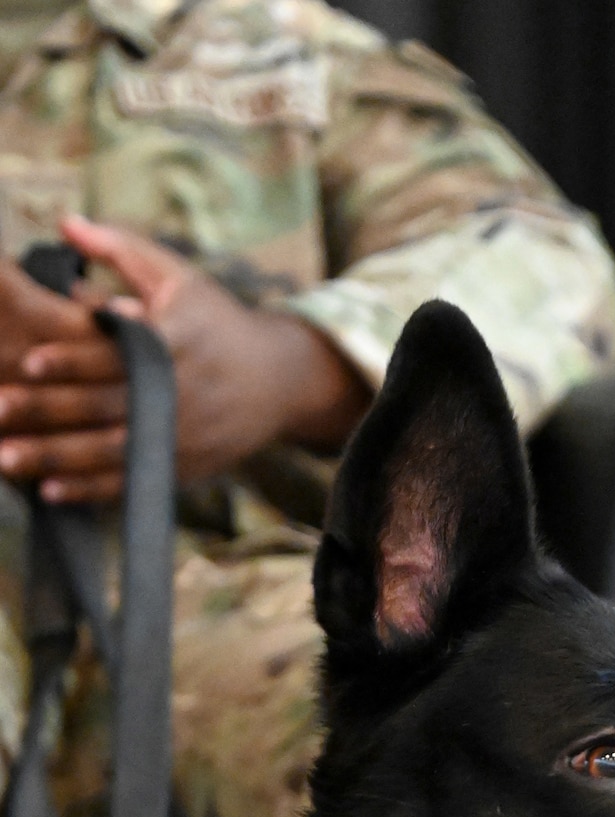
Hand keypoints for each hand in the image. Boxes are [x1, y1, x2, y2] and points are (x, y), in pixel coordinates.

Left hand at [0, 216, 369, 503]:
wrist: (281, 381)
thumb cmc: (216, 323)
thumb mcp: (178, 277)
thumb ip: (120, 249)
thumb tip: (65, 223)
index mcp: (176, 342)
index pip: (119, 352)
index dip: (75, 358)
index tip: (30, 360)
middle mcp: (181, 395)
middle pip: (108, 405)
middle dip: (51, 410)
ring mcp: (184, 437)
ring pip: (113, 452)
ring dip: (57, 457)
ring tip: (6, 456)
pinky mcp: (183, 467)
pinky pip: (131, 483)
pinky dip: (90, 489)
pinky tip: (48, 489)